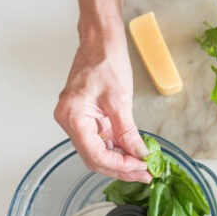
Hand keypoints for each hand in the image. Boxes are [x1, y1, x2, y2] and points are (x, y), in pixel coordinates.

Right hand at [54, 32, 150, 182]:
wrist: (100, 41)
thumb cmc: (105, 60)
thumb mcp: (119, 100)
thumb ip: (127, 132)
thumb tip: (139, 154)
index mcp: (72, 116)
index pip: (95, 154)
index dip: (119, 166)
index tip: (141, 169)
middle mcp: (70, 122)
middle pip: (95, 158)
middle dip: (121, 168)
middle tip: (146, 174)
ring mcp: (78, 121)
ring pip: (99, 152)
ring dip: (121, 162)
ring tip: (144, 167)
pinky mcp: (89, 119)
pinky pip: (102, 141)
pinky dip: (119, 150)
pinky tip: (135, 154)